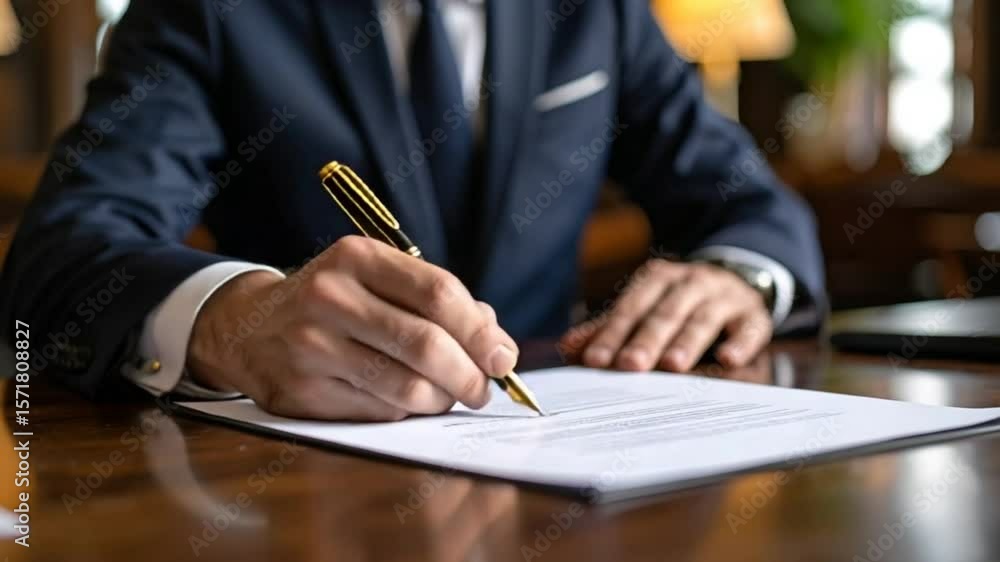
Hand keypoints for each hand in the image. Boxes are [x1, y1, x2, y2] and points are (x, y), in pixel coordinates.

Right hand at [186, 236, 518, 420]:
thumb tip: (496, 343)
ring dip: (441, 400)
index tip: (503, 357)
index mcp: (357, 257)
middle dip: (470, 375)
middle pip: (426, 344)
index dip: (480, 331)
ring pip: (406, 387)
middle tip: (485, 389)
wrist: (250, 327)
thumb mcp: (379, 278)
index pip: (438, 293)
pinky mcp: (301, 391)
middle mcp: (329, 297)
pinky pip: (378, 412)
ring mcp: (311, 346)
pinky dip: (405, 412)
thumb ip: (439, 300)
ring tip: (448, 396)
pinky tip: (404, 401)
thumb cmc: (336, 302)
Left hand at [560, 260, 772, 371]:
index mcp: (658, 279)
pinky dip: (740, 343)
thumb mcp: (644, 308)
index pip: (631, 306)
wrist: (737, 281)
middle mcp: (691, 282)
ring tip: (672, 366)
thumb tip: (567, 347)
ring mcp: (724, 297)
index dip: (612, 333)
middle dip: (646, 340)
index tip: (595, 361)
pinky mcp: (753, 315)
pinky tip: (729, 360)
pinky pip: (749, 328)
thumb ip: (609, 328)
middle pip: (665, 312)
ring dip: (687, 341)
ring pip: (704, 318)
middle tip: (629, 366)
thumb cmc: (678, 303)